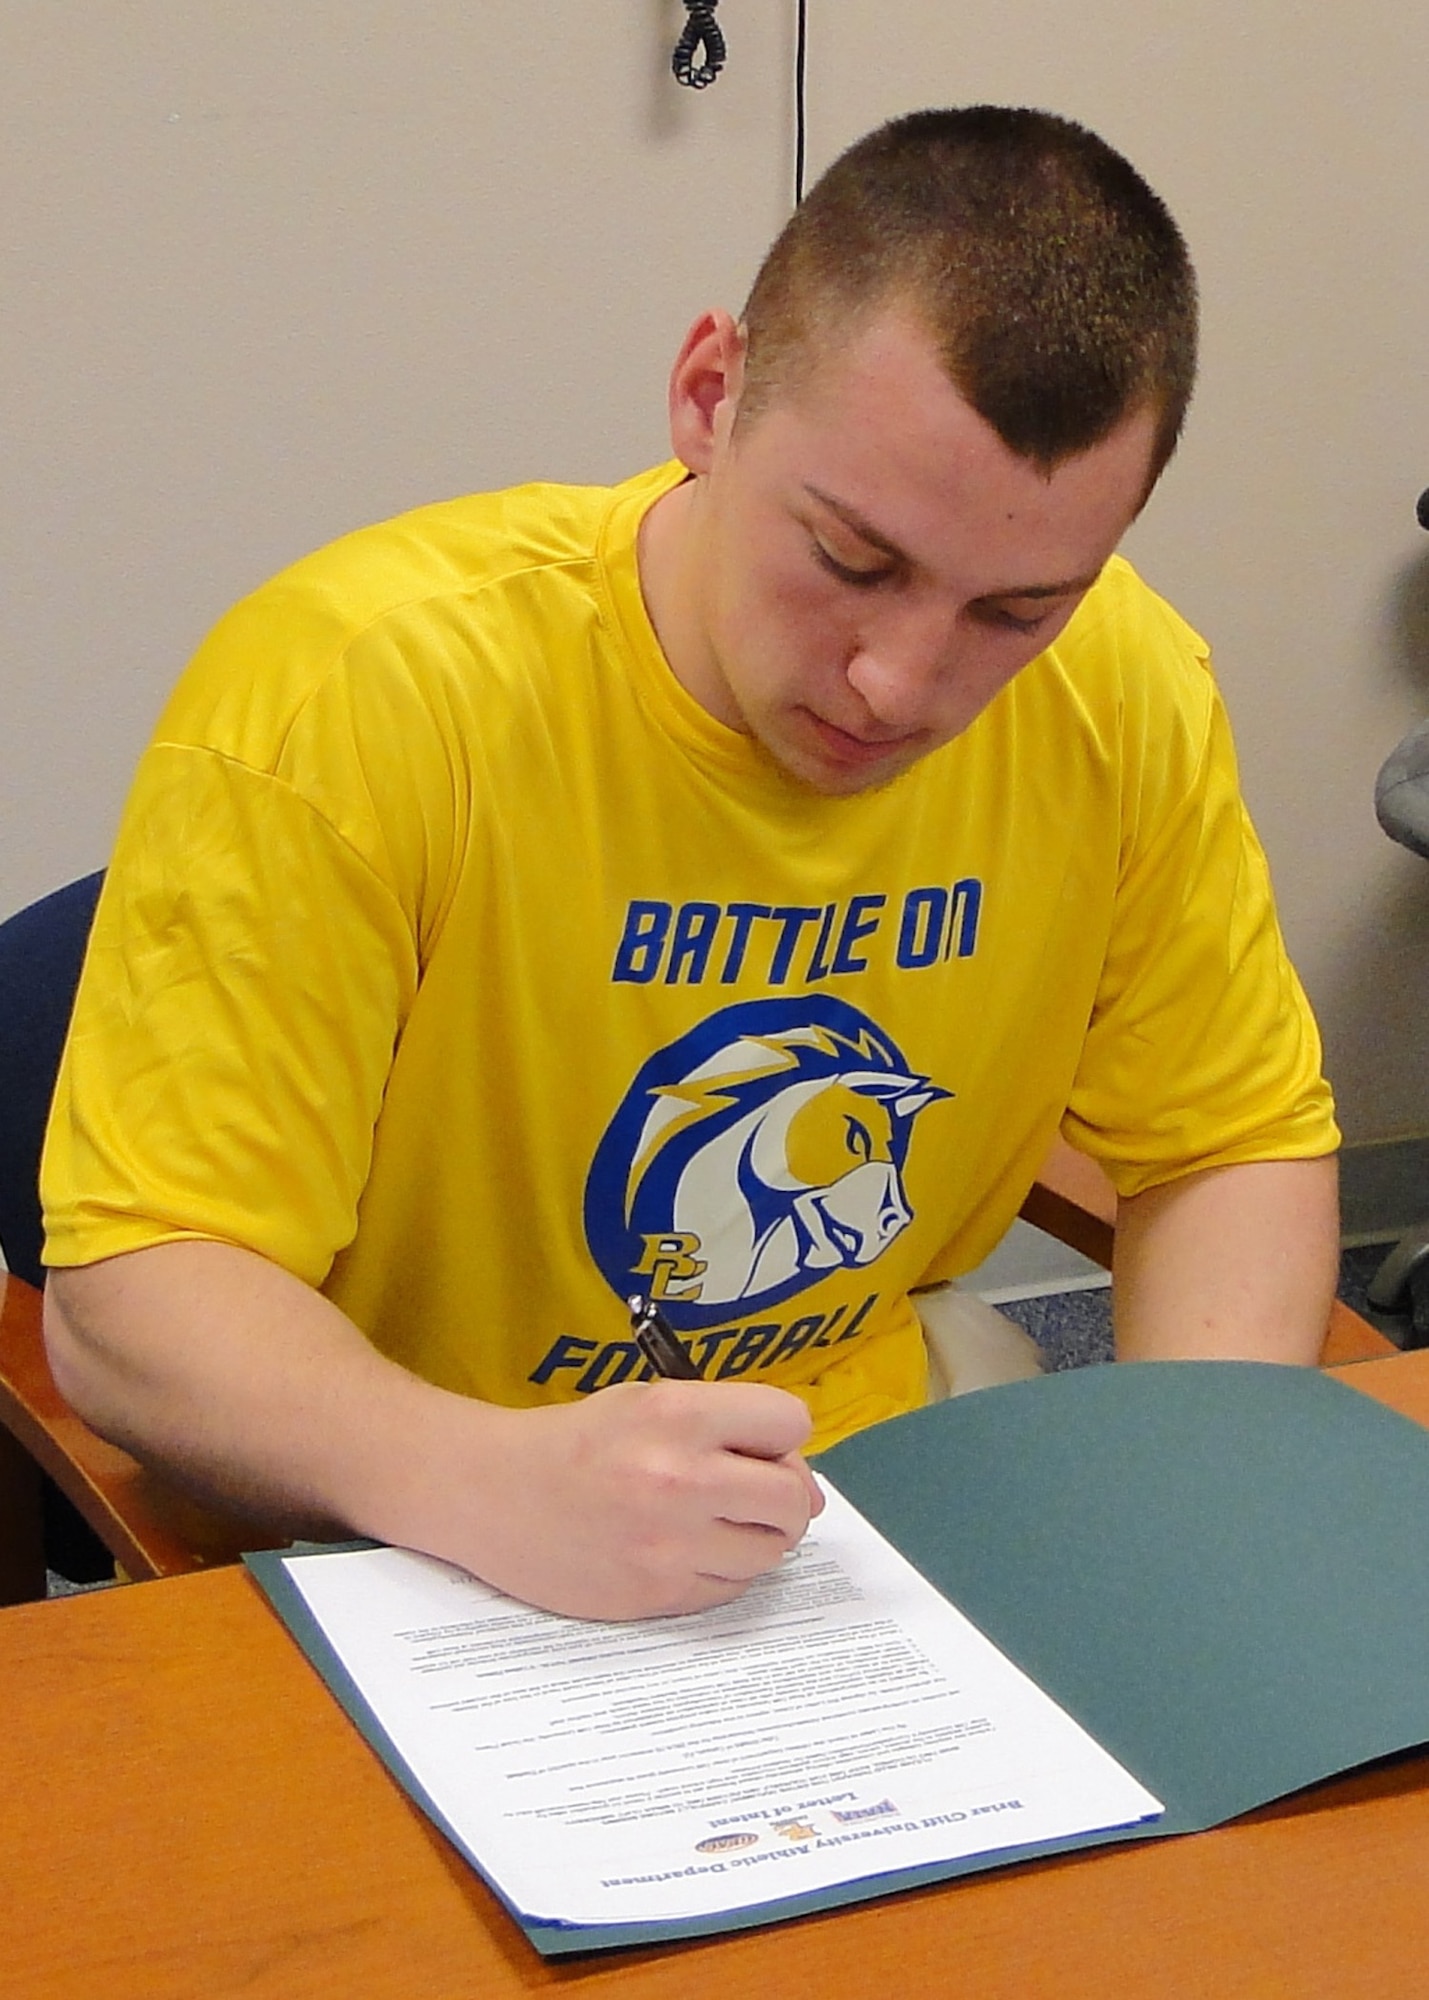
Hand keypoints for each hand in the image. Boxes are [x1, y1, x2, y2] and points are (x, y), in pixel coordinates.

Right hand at [434, 1380, 824, 1620]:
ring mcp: (669, 1543)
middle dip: (782, 1496)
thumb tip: (806, 1493)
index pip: (790, 1422)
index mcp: (678, 1414)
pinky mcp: (654, 1593)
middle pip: (792, 1498)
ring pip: (768, 1551)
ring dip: (753, 1538)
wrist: (491, 1492)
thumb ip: (728, 1431)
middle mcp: (680, 1478)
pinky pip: (728, 1588)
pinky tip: (681, 1550)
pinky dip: (718, 1572)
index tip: (759, 1446)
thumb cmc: (576, 1442)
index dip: (779, 1436)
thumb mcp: (648, 1403)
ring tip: (710, 1522)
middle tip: (749, 1494)